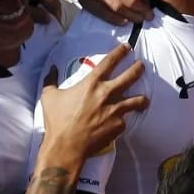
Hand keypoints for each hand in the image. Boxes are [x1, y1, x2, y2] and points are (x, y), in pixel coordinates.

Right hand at [40, 44, 148, 158]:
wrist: (67, 146)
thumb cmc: (57, 120)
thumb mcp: (49, 96)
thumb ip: (51, 80)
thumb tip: (51, 68)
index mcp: (91, 83)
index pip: (109, 62)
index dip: (119, 52)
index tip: (127, 47)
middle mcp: (106, 93)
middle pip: (130, 76)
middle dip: (138, 69)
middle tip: (142, 66)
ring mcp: (115, 110)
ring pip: (136, 100)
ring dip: (142, 98)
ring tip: (144, 99)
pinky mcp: (118, 125)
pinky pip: (124, 120)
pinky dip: (122, 121)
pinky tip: (120, 123)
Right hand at [69, 0, 160, 24]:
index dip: (146, 0)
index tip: (150, 5)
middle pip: (128, 1)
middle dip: (141, 11)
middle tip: (148, 16)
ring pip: (117, 9)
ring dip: (131, 17)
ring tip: (139, 19)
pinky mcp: (86, 1)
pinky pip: (103, 14)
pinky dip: (115, 20)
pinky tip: (124, 21)